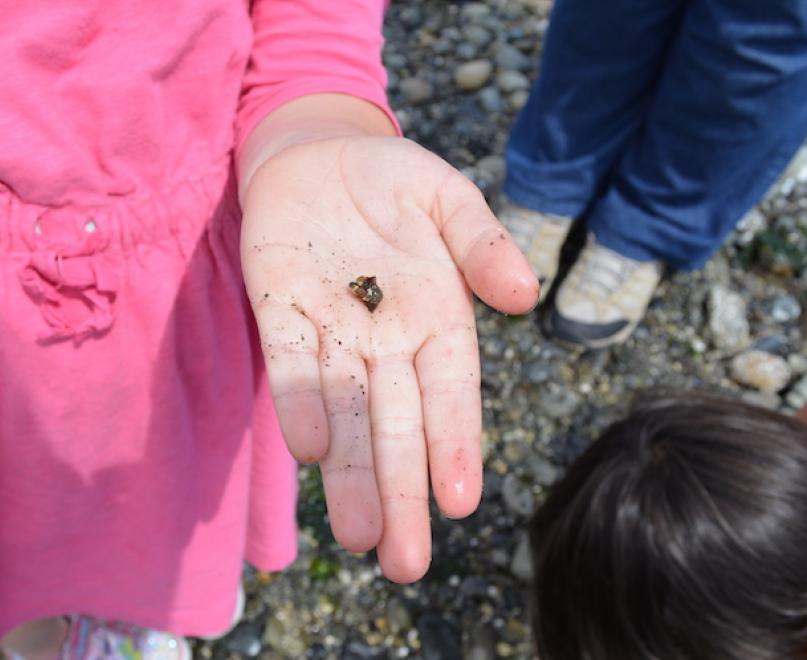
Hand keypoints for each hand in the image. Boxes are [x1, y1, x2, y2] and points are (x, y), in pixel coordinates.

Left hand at [240, 136, 536, 581]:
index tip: (460, 502)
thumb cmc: (392, 183)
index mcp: (436, 321)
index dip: (454, 446)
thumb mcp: (449, 200)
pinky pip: (290, 362)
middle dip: (399, 492)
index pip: (449, 395)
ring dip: (348, 474)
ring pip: (343, 413)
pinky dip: (299, 401)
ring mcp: (331, 330)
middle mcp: (385, 341)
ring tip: (357, 536)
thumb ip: (483, 243)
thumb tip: (527, 293)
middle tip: (404, 563)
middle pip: (394, 426)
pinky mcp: (279, 311)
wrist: (316, 151)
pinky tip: (311, 448)